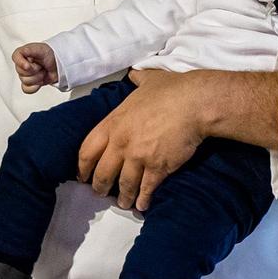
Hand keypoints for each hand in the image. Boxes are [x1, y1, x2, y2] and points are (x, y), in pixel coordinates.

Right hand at [14, 42, 58, 93]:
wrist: (58, 65)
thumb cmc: (50, 55)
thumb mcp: (40, 48)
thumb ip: (29, 50)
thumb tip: (22, 52)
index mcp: (23, 54)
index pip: (15, 58)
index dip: (21, 63)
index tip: (29, 65)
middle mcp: (22, 65)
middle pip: (21, 73)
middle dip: (35, 70)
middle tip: (41, 66)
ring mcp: (25, 75)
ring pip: (25, 81)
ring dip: (38, 78)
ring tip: (43, 71)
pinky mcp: (30, 84)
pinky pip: (26, 89)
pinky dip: (35, 87)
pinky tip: (40, 81)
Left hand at [78, 68, 207, 211]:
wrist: (195, 103)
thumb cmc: (173, 90)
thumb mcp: (149, 80)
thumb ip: (138, 80)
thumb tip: (136, 73)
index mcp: (114, 122)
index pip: (88, 149)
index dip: (82, 166)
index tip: (82, 175)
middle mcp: (121, 143)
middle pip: (102, 172)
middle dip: (100, 186)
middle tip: (100, 193)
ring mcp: (139, 157)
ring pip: (124, 184)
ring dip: (124, 197)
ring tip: (124, 204)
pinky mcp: (158, 168)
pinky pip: (146, 189)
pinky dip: (144, 199)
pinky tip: (143, 205)